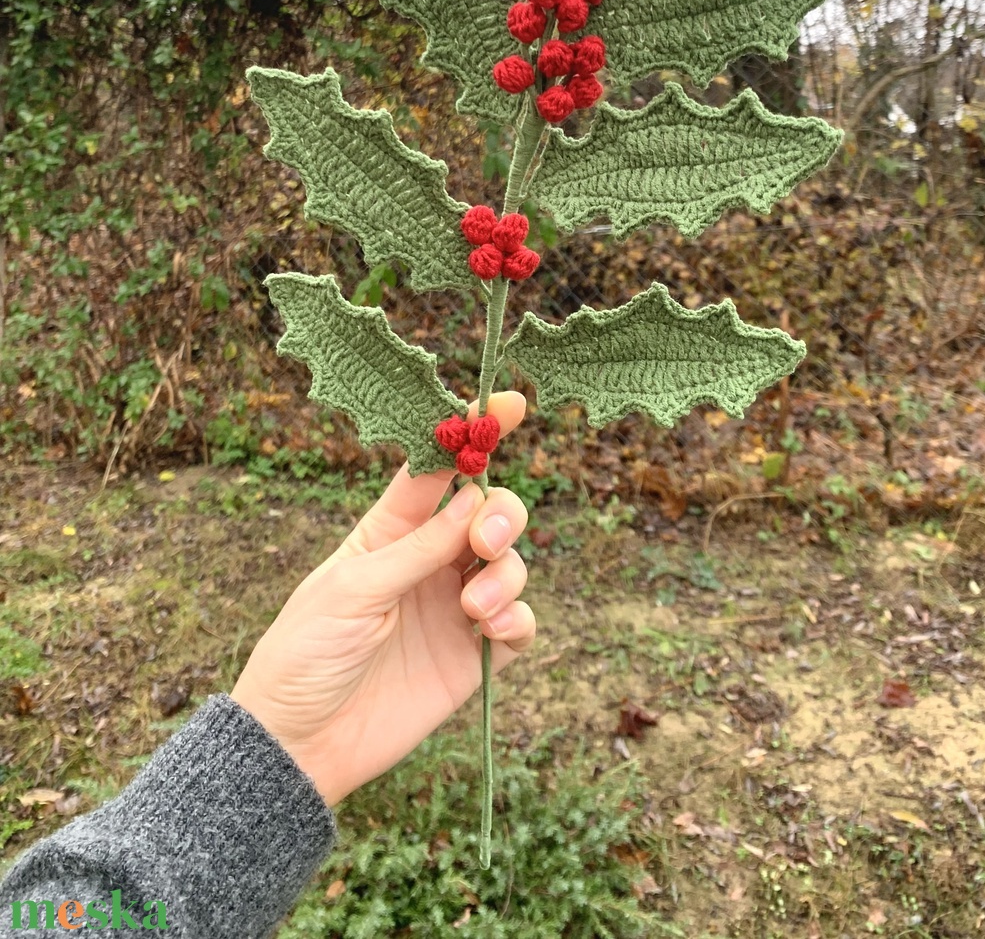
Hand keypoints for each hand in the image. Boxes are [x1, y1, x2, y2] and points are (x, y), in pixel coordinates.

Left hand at [232, 391, 533, 805]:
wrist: (301, 745)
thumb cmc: (306, 654)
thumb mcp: (354, 590)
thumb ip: (418, 547)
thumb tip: (473, 499)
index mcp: (389, 529)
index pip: (437, 468)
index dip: (473, 432)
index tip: (509, 403)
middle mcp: (429, 559)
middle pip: (489, 509)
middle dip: (501, 512)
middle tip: (484, 540)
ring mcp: (453, 606)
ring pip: (510, 561)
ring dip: (506, 573)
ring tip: (474, 609)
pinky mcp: (473, 656)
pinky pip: (519, 622)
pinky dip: (518, 619)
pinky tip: (493, 633)